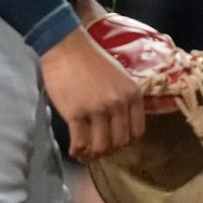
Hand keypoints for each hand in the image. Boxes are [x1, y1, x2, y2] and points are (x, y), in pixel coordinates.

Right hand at [41, 20, 145, 162]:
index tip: (114, 143)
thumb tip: (116, 123)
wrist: (66, 46)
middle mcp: (119, 104)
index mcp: (132, 95)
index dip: (125, 142)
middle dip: (108, 151)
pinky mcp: (76, 113)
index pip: (136, 132)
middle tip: (97, 151)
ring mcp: (97, 109)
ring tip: (84, 154)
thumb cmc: (90, 59)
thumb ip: (122, 98)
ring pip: (101, 146)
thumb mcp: (119, 76)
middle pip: (119, 142)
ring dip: (92, 155)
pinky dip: (77, 151)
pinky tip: (73, 151)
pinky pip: (80, 142)